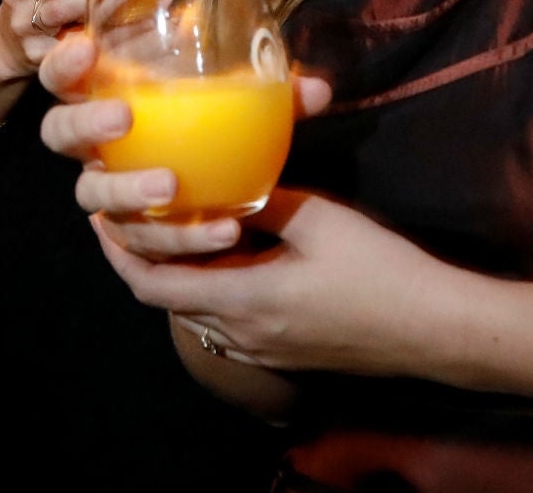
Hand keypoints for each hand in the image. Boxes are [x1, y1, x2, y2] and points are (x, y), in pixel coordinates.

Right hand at [38, 29, 330, 257]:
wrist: (220, 188)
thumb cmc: (218, 127)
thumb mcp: (244, 105)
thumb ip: (275, 95)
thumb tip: (317, 89)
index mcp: (106, 93)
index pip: (64, 73)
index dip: (63, 62)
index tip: (88, 49)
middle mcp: (95, 144)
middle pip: (58, 134)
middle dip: (83, 125)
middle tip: (123, 119)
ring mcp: (107, 191)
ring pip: (93, 196)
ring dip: (126, 190)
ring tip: (170, 187)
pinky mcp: (132, 235)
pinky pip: (139, 244)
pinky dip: (177, 239)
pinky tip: (218, 234)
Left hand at [96, 190, 447, 376]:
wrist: (432, 329)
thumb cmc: (379, 271)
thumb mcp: (319, 219)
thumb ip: (264, 201)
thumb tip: (229, 181)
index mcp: (243, 300)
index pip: (153, 286)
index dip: (119, 253)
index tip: (100, 217)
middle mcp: (241, 334)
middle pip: (167, 300)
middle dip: (141, 259)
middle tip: (127, 213)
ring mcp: (261, 349)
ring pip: (197, 311)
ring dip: (176, 274)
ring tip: (170, 227)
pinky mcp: (282, 350)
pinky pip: (225, 320)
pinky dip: (209, 286)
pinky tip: (226, 254)